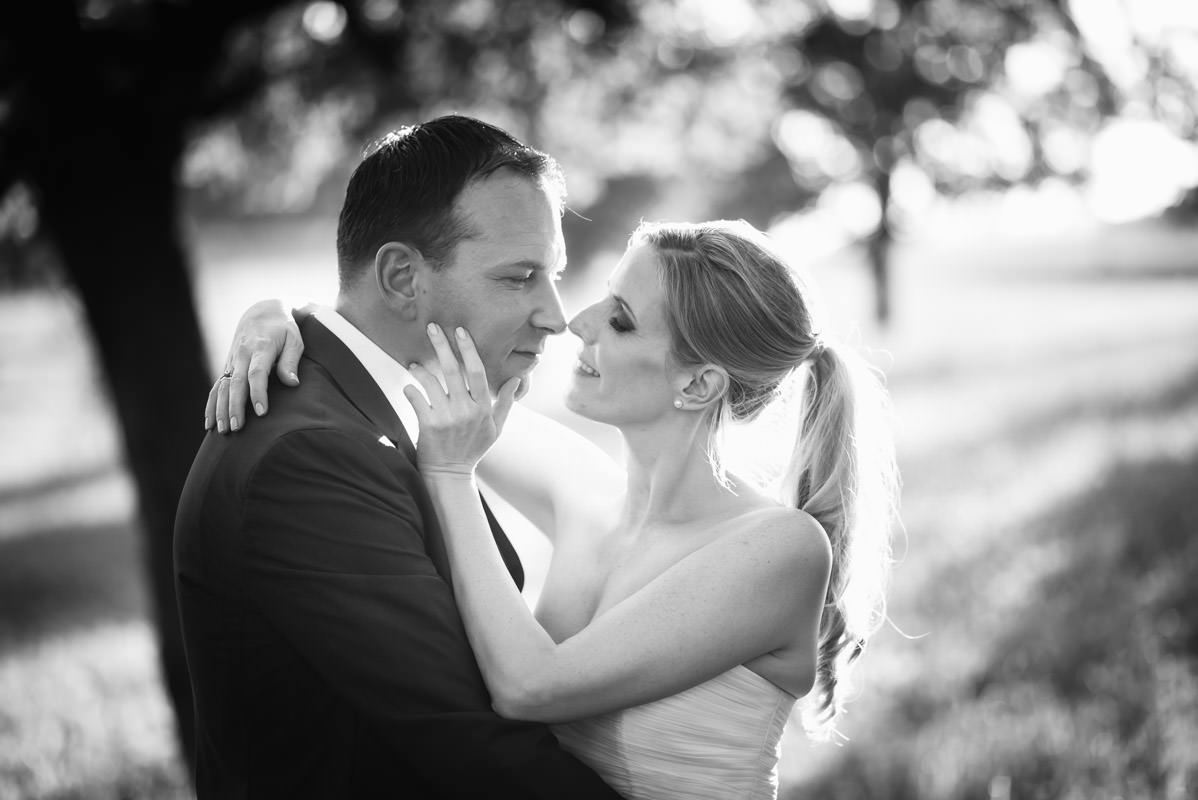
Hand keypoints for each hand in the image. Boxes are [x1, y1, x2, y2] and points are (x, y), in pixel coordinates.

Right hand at [205, 300, 303, 431]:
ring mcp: (233, 361)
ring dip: (220, 409)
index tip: (261, 412)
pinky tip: (210, 423)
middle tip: (237, 427)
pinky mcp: (228, 366)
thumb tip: (292, 383)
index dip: (258, 392)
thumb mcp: (295, 339)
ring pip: (223, 387)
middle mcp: (243, 354)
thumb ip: (291, 361)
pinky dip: (211, 404)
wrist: (262, 312)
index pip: (257, 373)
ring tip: (223, 430)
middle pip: (236, 383)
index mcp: (261, 347)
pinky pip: (217, 387)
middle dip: (235, 406)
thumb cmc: (284, 328)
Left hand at [403, 324, 519, 476]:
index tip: (460, 331)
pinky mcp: (429, 426)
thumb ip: (506, 403)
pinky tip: (409, 387)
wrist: (450, 475)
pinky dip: (410, 390)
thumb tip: (517, 379)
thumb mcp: (495, 428)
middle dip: (442, 346)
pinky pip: (416, 400)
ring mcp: (447, 418)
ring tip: (412, 364)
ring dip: (420, 370)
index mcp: (483, 408)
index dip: (469, 349)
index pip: (477, 372)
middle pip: (453, 370)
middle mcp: (466, 410)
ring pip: (431, 383)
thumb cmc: (473, 449)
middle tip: (432, 327)